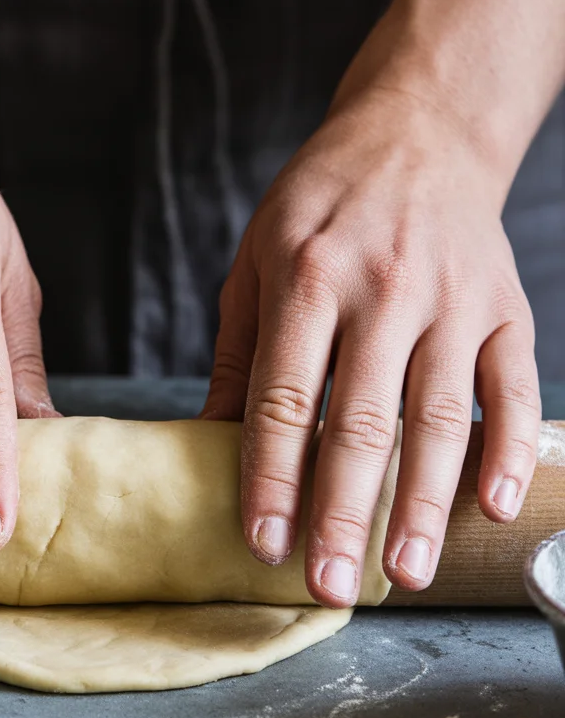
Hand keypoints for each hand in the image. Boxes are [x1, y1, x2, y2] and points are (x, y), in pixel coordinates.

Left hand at [204, 88, 540, 606]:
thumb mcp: (254, 262)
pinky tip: (490, 509)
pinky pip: (513, 387)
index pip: (285, 399)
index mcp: (307, 277)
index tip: (263, 544)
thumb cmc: (321, 205)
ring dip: (421, 503)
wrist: (419, 131)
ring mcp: (453, 301)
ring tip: (402, 572)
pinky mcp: (505, 309)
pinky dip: (506, 450)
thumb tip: (204, 445)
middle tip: (327, 585)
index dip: (272, 479)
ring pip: (440, 418)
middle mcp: (385, 289)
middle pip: (362, 421)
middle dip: (342, 512)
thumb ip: (237, 356)